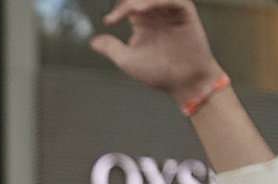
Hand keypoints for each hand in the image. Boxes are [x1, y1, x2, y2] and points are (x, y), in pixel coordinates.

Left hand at [90, 0, 225, 107]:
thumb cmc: (159, 72)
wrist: (183, 82)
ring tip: (129, 8)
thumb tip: (93, 41)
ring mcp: (170, 11)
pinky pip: (172, 0)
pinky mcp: (184, 12)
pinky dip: (157, 1)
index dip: (117, 9)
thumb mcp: (128, 60)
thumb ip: (111, 48)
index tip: (109, 21)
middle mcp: (155, 13)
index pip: (126, 4)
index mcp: (141, 21)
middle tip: (122, 7)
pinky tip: (143, 8)